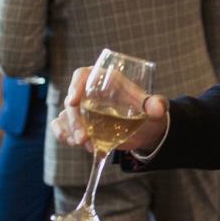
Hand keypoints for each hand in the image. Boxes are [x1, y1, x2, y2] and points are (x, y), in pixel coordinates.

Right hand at [49, 66, 169, 153]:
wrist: (145, 131)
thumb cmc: (147, 112)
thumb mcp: (155, 107)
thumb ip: (157, 105)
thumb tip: (158, 109)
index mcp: (106, 81)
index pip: (83, 75)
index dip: (76, 85)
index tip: (73, 101)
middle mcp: (90, 93)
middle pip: (71, 100)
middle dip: (74, 120)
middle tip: (83, 138)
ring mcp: (82, 109)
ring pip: (64, 116)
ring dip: (69, 131)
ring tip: (85, 144)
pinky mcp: (79, 124)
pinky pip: (61, 127)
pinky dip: (64, 136)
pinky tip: (77, 145)